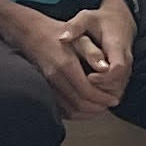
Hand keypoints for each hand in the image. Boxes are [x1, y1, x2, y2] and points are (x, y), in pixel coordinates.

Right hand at [0, 0, 111, 119]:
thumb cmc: (58, 32)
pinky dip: (75, 112)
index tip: (115, 99)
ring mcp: (48, 85)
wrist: (30, 32)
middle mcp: (55, 77)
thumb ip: (93, 52)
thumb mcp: (79, 36)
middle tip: (110, 105)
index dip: (103, 99)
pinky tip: (86, 108)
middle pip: (79, 104)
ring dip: (87, 113)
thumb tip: (106, 68)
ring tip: (101, 108)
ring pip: (70, 110)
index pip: (87, 91)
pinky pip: (61, 108)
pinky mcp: (45, 89)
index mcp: (66, 65)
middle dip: (98, 108)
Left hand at [69, 0, 135, 112]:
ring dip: (100, 96)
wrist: (119, 21)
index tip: (88, 77)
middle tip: (81, 89)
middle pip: (118, 84)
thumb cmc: (100, 20)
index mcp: (117, 46)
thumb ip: (75, 27)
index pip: (117, 68)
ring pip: (117, 91)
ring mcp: (126, 70)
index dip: (104, 78)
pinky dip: (102, 96)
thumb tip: (62, 38)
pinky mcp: (122, 76)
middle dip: (100, 90)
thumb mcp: (86, 17)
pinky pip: (115, 91)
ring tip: (80, 94)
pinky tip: (85, 94)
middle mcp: (126, 60)